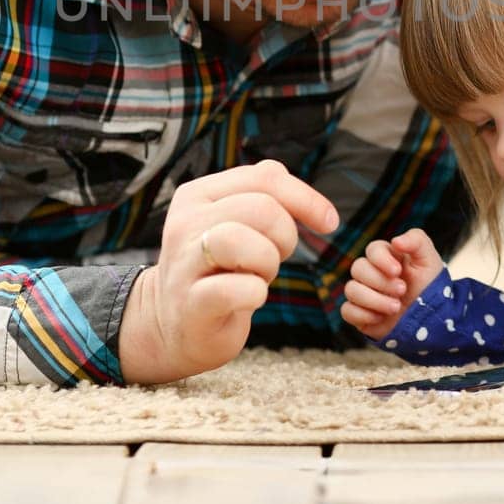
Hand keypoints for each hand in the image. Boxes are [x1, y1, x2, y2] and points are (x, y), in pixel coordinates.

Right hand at [119, 160, 338, 384]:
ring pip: (239, 239)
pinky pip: (234, 289)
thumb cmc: (217, 271)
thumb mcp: (233, 223)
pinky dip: (255, 294)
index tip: (329, 222)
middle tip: (275, 259)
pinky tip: (250, 298)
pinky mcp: (190, 303)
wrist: (174, 326)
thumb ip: (259, 196)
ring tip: (258, 277)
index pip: (265, 176)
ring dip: (267, 262)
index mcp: (198, 194)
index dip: (306, 198)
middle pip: (261, 207)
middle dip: (285, 236)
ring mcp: (184, 263)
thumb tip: (294, 184)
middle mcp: (185, 221)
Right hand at [341, 228, 444, 339]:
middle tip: (402, 291)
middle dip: (381, 282)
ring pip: (351, 290)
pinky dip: (364, 315)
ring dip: (375, 300)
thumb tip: (396, 241)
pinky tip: (382, 318)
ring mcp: (362, 293)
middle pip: (358, 268)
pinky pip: (347, 311)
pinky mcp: (358, 314)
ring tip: (396, 307)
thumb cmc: (429, 286)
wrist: (431, 319)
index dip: (382, 260)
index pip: (372, 250)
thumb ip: (416, 240)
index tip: (397, 271)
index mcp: (386, 257)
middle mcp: (370, 273)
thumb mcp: (429, 260)